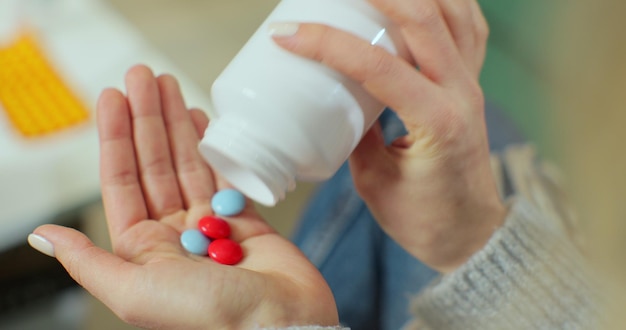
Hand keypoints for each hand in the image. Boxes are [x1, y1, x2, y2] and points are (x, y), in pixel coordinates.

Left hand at [31, 65, 336, 328]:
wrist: (280, 327)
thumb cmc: (210, 317)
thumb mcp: (134, 292)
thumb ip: (88, 261)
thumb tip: (44, 237)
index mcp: (142, 252)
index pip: (122, 181)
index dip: (115, 137)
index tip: (113, 97)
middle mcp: (173, 236)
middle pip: (154, 165)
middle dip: (148, 119)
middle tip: (144, 77)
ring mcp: (210, 226)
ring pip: (188, 164)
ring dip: (178, 124)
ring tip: (170, 86)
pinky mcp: (246, 221)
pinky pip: (225, 175)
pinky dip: (214, 147)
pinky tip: (203, 121)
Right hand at [272, 0, 506, 272]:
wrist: (471, 233)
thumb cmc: (426, 219)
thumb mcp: (374, 182)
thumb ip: (353, 134)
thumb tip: (330, 96)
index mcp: (437, 123)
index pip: (378, 67)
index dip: (328, 44)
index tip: (287, 33)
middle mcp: (462, 94)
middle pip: (423, 18)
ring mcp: (472, 85)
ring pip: (454, 11)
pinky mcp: (472, 84)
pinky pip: (468, 26)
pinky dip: (446, 3)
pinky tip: (420, 1)